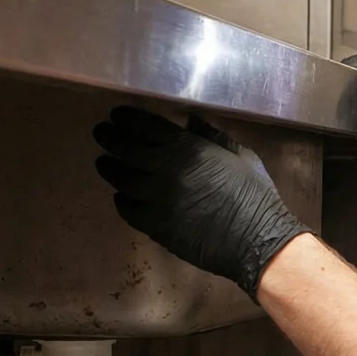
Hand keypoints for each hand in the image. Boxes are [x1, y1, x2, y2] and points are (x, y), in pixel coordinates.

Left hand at [93, 107, 308, 298]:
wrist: (256, 240)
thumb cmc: (255, 196)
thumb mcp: (241, 156)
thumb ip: (213, 137)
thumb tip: (191, 121)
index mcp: (188, 149)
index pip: (148, 126)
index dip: (128, 118)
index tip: (116, 115)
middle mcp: (166, 169)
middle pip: (127, 149)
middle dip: (110, 138)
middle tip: (100, 133)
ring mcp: (157, 198)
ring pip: (122, 179)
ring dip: (110, 169)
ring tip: (104, 163)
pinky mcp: (155, 225)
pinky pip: (128, 209)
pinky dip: (121, 201)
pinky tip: (120, 196)